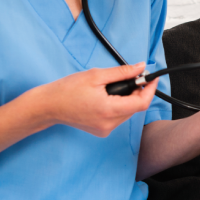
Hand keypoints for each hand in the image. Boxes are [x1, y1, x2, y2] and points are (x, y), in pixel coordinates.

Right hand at [32, 62, 157, 136]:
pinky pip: (118, 117)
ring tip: (115, 86)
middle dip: (138, 91)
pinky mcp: (101, 131)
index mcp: (108, 110)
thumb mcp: (96, 75)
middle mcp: (109, 124)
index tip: (152, 77)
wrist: (48, 106)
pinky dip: (119, 106)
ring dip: (128, 98)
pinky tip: (108, 97)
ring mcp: (105, 130)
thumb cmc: (68, 89)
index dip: (150, 89)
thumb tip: (140, 68)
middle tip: (132, 77)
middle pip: (135, 107)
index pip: (141, 103)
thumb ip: (122, 72)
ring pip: (127, 112)